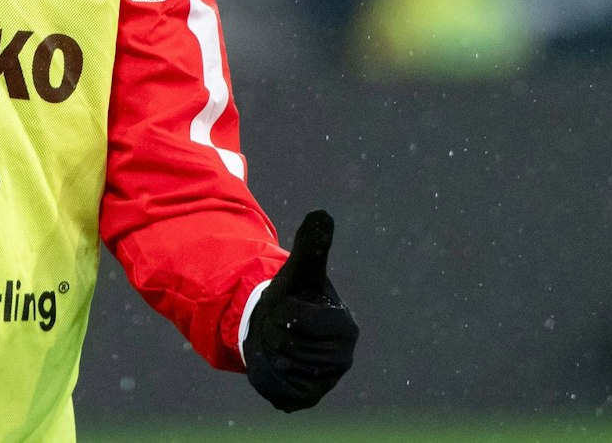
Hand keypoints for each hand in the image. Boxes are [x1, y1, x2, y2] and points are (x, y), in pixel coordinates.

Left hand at [244, 210, 357, 412]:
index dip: (285, 310)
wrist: (278, 327)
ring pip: (280, 365)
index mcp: (345, 327)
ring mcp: (325, 381)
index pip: (298, 320)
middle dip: (273, 329)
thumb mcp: (299, 270)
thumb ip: (312, 245)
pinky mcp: (306, 397)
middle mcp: (341, 359)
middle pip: (287, 345)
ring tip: (276, 340)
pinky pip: (278, 390)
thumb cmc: (293, 297)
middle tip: (280, 324)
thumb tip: (321, 213)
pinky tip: (272, 360)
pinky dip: (266, 373)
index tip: (290, 306)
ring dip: (268, 349)